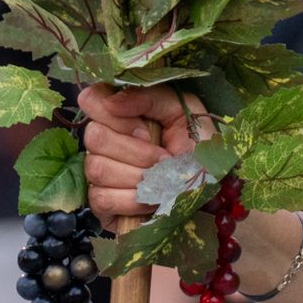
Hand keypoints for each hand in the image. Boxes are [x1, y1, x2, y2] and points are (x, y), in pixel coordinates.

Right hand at [80, 85, 208, 231]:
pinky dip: (133, 200)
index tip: (147, 129)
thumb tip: (112, 101)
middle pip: (94, 137)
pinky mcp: (100, 204)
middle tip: (163, 157)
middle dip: (137, 151)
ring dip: (140, 177)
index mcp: (119, 115)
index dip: (118, 116)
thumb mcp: (183, 111)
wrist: (211, 189)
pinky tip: (152, 199)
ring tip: (162, 179)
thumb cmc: (197, 147)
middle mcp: (102, 142)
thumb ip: (149, 97)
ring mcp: (97, 174)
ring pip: (97, 168)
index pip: (91, 100)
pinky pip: (101, 198)